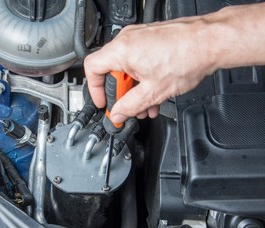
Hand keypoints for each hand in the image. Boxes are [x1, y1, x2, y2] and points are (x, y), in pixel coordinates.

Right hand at [84, 17, 214, 121]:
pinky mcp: (151, 39)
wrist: (211, 42)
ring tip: (147, 105)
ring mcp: (140, 38)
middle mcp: (127, 40)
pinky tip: (155, 94)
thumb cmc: (187, 57)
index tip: (104, 102)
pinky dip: (143, 79)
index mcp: (121, 50)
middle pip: (111, 71)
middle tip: (130, 108)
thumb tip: (118, 114)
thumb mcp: (153, 91)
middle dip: (122, 95)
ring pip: (127, 69)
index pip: (92, 69)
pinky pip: (139, 62)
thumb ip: (130, 106)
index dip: (94, 89)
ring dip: (135, 90)